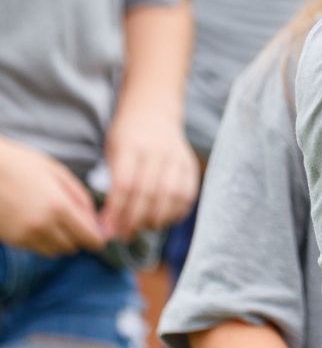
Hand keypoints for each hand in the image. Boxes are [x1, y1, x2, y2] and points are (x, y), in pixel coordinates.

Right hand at [0, 138, 105, 255]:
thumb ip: (80, 197)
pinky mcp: (11, 239)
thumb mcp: (58, 173)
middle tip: (76, 224)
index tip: (100, 237)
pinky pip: (35, 248)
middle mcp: (42, 226)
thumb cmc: (22, 165)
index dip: (97, 240)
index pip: (87, 237)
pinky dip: (42, 241)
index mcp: (59, 207)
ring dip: (60, 241)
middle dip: (77, 238)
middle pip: (71, 247)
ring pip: (53, 251)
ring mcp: (24, 235)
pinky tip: (38, 222)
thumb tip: (94, 220)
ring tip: (56, 221)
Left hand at [101, 106, 198, 240]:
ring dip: (156, 218)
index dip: (115, 211)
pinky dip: (176, 212)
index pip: (125, 185)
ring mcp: (177, 157)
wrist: (155, 111)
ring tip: (142, 229)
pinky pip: (188, 193)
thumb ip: (111, 182)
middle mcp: (158, 151)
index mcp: (132, 146)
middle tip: (122, 236)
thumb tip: (107, 223)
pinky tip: (163, 220)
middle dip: (133, 220)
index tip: (106, 229)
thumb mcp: (112, 151)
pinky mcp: (190, 164)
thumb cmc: (127, 136)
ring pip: (171, 195)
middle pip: (148, 193)